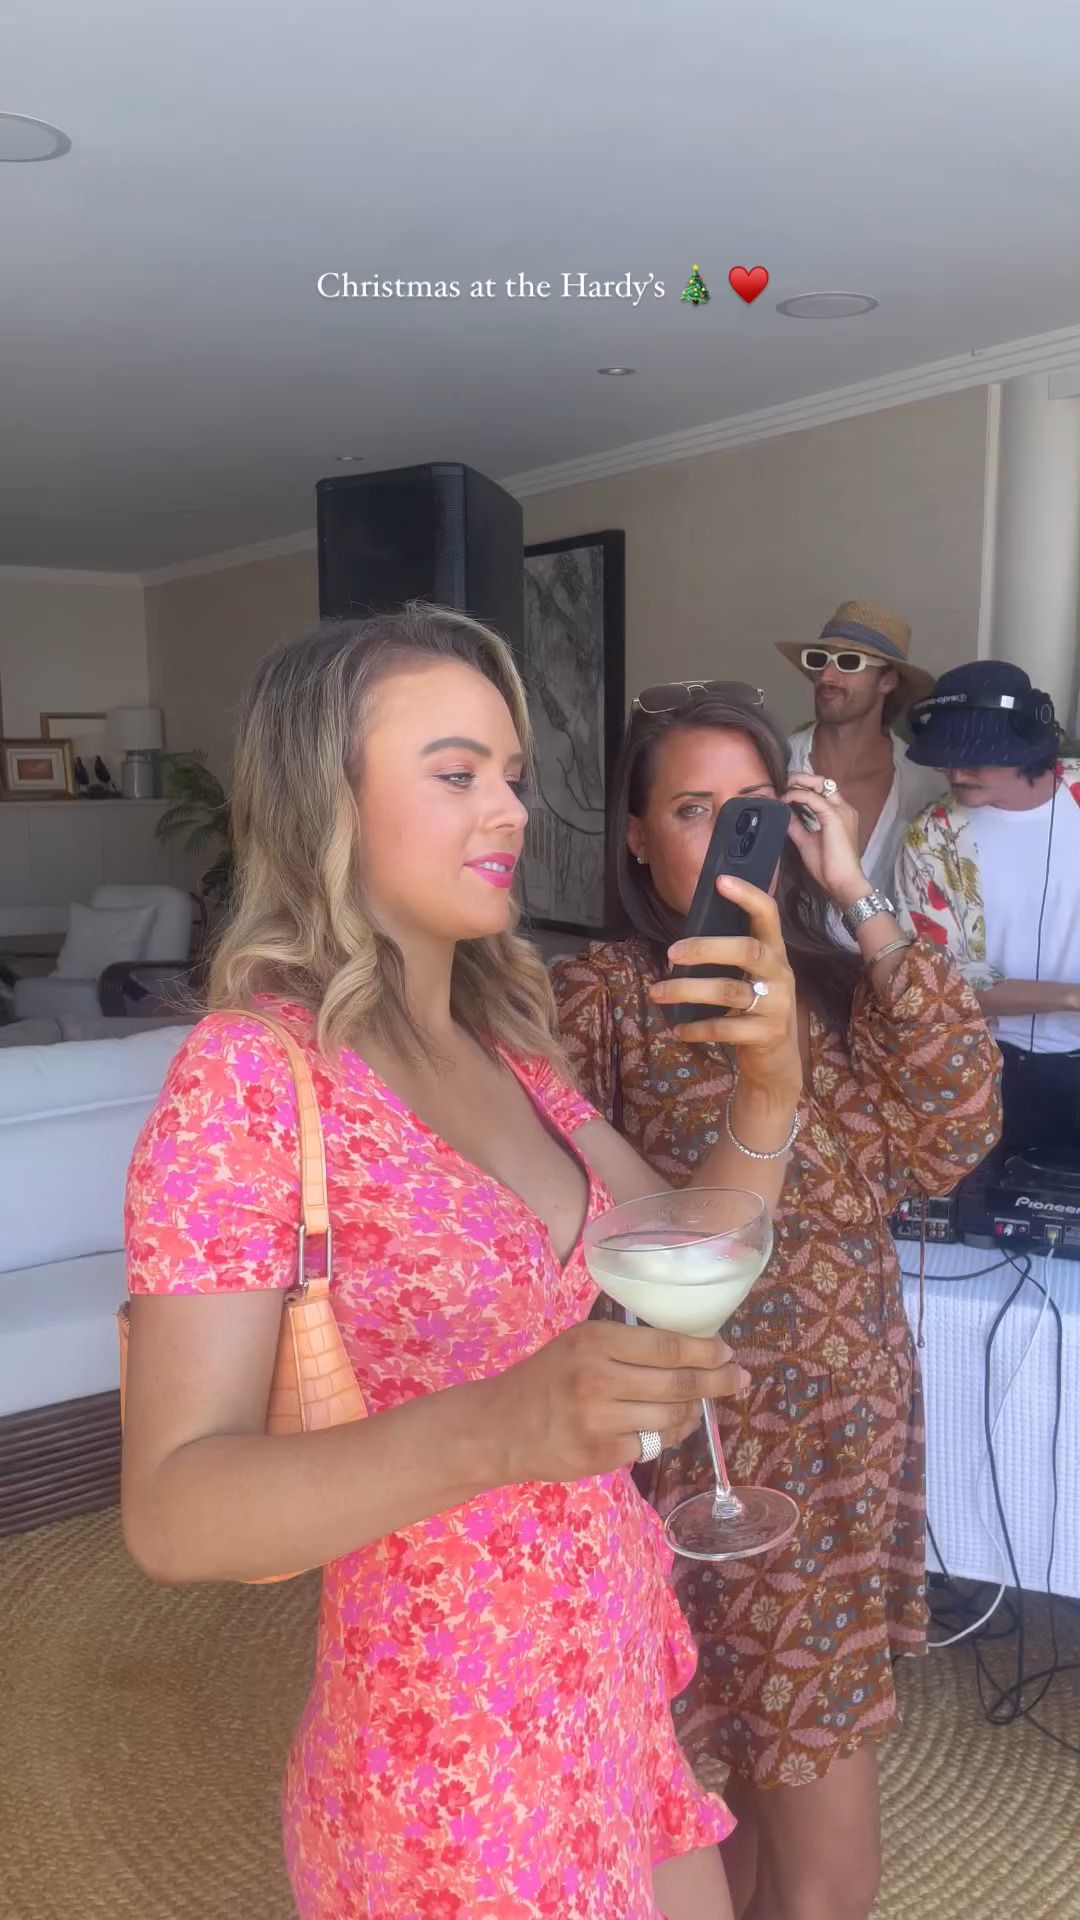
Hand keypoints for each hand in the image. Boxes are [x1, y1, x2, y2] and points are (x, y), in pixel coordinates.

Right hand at [483, 1318, 748, 1483]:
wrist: (500, 1426)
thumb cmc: (546, 1378)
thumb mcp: (579, 1344)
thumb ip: (625, 1346)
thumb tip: (691, 1349)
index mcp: (594, 1342)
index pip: (666, 1346)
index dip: (705, 1351)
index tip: (728, 1351)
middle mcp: (597, 1378)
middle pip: (677, 1383)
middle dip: (717, 1381)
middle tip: (739, 1377)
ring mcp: (599, 1420)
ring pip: (670, 1417)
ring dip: (693, 1411)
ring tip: (699, 1405)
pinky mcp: (600, 1455)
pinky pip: (653, 1444)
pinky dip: (669, 1434)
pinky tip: (671, 1426)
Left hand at [646, 874, 800, 1097]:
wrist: (777, 1061)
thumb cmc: (755, 1010)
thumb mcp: (750, 978)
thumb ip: (729, 958)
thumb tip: (680, 945)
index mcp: (775, 953)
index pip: (768, 915)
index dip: (747, 896)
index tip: (720, 880)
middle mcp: (780, 974)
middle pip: (747, 951)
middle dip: (706, 948)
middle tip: (671, 953)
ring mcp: (778, 1005)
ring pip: (729, 991)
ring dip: (687, 991)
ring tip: (658, 993)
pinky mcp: (767, 1035)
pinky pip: (726, 1027)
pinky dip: (696, 1028)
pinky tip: (677, 1029)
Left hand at [782, 775, 866, 908]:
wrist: (843, 882)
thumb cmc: (829, 866)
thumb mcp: (807, 841)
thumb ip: (797, 826)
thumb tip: (784, 813)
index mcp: (840, 814)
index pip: (822, 791)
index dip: (804, 785)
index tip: (785, 788)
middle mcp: (843, 808)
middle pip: (822, 782)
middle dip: (801, 778)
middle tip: (782, 780)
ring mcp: (841, 811)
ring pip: (820, 784)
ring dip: (799, 782)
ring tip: (782, 785)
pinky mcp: (834, 817)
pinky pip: (813, 798)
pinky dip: (798, 795)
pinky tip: (786, 798)